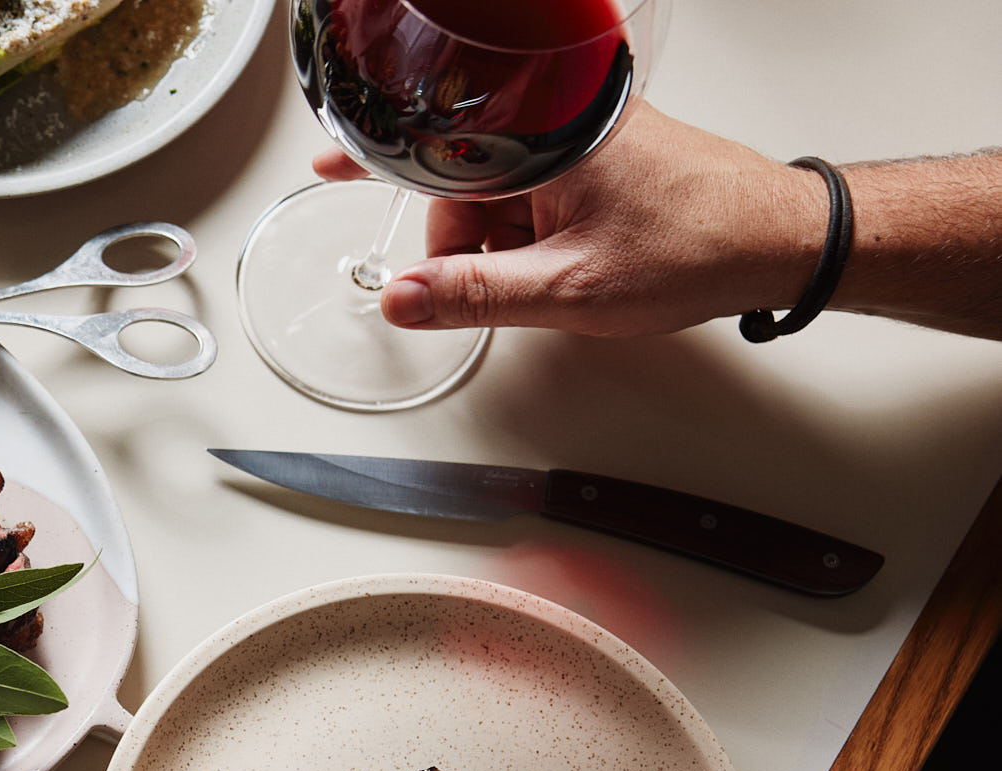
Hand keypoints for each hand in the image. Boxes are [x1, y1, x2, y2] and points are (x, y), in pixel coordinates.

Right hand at [312, 103, 826, 335]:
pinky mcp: (605, 155)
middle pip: (466, 179)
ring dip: (505, 239)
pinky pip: (539, 190)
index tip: (334, 162)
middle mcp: (565, 124)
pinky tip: (565, 260)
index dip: (378, 159)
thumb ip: (474, 296)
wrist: (782, 240)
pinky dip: (535, 228)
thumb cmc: (699, 245)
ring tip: (554, 274)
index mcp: (548, 139)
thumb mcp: (569, 288)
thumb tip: (404, 301)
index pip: (437, 145)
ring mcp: (586, 138)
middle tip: (491, 283)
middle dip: (464, 238)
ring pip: (501, 191)